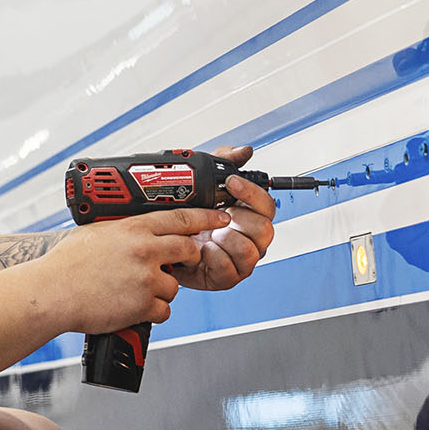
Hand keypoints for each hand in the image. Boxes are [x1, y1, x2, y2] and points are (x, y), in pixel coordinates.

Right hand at [51, 207, 230, 333]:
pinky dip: (151, 311)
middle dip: (189, 257)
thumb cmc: (65, 264)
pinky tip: (130, 306)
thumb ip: (121, 230)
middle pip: (188, 250)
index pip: (181, 219)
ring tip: (133, 290)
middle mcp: (145, 250)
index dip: (205, 218)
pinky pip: (163, 310)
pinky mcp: (143, 304)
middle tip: (178, 262)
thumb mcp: (94, 233)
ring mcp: (146, 279)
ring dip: (161, 290)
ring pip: (175, 286)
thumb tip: (133, 231)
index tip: (219, 219)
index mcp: (134, 229)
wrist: (52, 292)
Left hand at [170, 144, 275, 291]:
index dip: (252, 193)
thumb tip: (243, 151)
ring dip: (226, 238)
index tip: (231, 182)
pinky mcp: (226, 278)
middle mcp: (250, 239)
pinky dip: (212, 257)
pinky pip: (229, 269)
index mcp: (249, 216)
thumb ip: (222, 164)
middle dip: (239, 218)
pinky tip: (200, 249)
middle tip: (218, 214)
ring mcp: (240, 261)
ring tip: (208, 233)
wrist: (162, 245)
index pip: (266, 205)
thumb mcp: (201, 185)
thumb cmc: (187, 218)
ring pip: (250, 250)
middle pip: (265, 229)